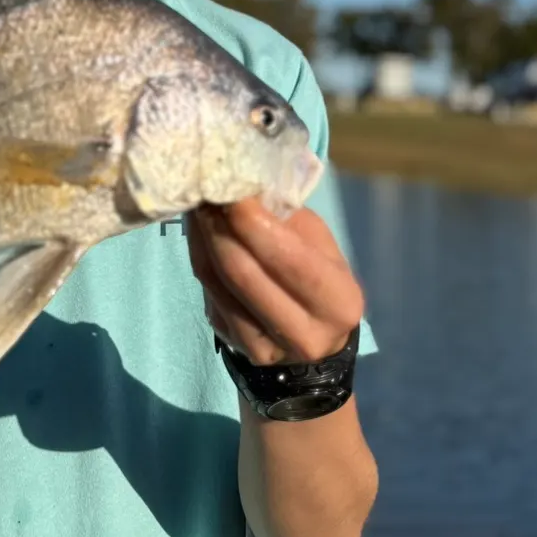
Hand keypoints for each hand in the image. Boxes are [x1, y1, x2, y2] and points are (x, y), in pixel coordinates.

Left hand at [187, 202, 363, 366]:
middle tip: (204, 190)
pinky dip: (199, 258)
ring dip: (202, 239)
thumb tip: (241, 187)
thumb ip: (287, 221)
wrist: (311, 338)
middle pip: (244, 273)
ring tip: (198, 205)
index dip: (252, 222)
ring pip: (218, 283)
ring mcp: (266, 348)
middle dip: (219, 225)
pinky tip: (198, 234)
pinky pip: (209, 294)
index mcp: (338, 303)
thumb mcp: (319, 245)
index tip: (229, 188)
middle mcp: (305, 335)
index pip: (287, 258)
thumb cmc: (318, 277)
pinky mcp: (234, 346)